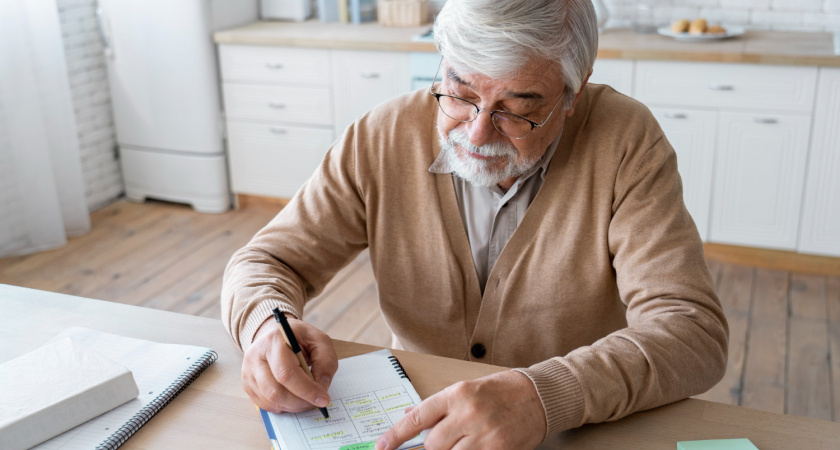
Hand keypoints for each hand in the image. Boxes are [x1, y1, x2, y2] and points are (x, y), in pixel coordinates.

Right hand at [241, 316, 337, 413]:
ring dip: (293, 406)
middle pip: (275, 391)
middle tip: (316, 402)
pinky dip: (283, 406)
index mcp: (273, 341)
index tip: (323, 399)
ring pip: (270, 400)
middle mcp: (255, 356)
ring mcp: (248, 372)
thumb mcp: (319, 340)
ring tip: (306, 399)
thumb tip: (321, 387)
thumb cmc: (299, 338)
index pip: (286, 373)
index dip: (306, 390)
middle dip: (300, 402)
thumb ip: (326, 361)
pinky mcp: (247, 384)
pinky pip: (265, 404)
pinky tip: (293, 398)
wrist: (275, 334)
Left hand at [376, 370, 545, 449]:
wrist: (538, 396)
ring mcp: (483, 435)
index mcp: (456, 395)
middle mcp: (468, 414)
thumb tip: (409, 417)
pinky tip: (471, 448)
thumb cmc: (500, 391)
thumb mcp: (466, 389)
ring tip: (463, 442)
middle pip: (433, 444)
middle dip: (433, 447)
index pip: (417, 418)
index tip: (382, 447)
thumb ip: (438, 406)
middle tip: (446, 439)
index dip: (395, 435)